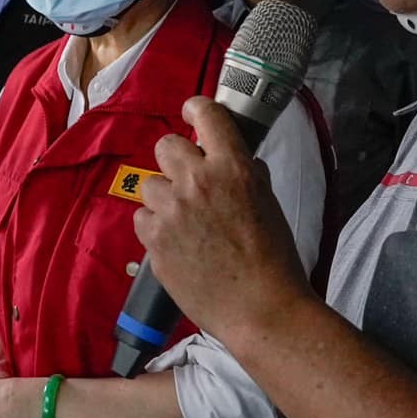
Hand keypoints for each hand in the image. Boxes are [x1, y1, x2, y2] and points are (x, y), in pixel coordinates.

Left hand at [133, 99, 309, 346]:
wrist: (261, 308)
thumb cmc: (274, 257)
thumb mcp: (268, 202)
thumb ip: (246, 174)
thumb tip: (234, 160)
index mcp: (233, 167)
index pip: (206, 114)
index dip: (196, 109)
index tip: (191, 113)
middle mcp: (198, 181)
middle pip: (166, 146)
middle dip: (177, 162)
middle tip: (189, 182)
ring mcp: (172, 210)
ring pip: (149, 184)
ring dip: (164, 197)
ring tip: (183, 220)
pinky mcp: (154, 239)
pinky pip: (142, 217)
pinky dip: (154, 226)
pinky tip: (174, 242)